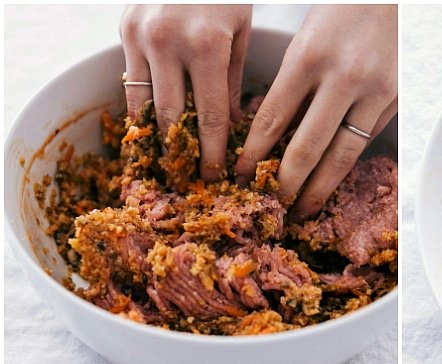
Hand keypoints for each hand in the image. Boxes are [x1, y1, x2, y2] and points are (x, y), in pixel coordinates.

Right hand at [120, 5, 251, 180]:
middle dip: (182, 154)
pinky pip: (130, 82)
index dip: (214, 152)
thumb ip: (233, 82)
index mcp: (206, 45)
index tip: (216, 175)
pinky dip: (141, 108)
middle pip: (172, 118)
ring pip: (143, 104)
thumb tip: (234, 129)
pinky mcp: (124, 30)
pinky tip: (152, 129)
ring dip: (155, 138)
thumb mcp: (241, 32)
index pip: (210, 116)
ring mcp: (140, 36)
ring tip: (167, 162)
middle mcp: (168, 43)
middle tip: (189, 179)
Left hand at [235, 5, 397, 220]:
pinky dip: (344, 165)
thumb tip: (272, 135)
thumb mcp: (306, 38)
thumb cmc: (342, 11)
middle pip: (307, 147)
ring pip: (341, 155)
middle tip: (273, 203)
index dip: (254, 153)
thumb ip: (291, 84)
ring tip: (303, 207)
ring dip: (319, 187)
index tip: (243, 174)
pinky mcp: (395, 101)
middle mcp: (343, 77)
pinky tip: (331, 179)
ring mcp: (374, 92)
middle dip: (286, 182)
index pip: (273, 119)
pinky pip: (364, 143)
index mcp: (308, 56)